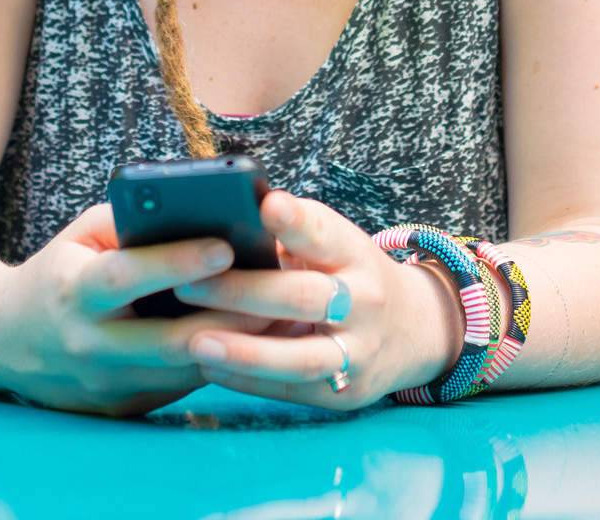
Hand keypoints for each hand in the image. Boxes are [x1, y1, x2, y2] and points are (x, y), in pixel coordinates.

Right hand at [0, 199, 281, 417]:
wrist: (4, 341)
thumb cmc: (60, 271)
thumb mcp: (84, 234)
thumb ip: (134, 223)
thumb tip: (201, 212)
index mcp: (75, 291)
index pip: (130, 277)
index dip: (179, 261)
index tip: (228, 246)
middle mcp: (88, 345)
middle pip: (170, 338)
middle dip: (231, 314)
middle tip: (283, 288)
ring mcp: (104, 385)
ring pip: (184, 367)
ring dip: (238, 341)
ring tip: (287, 310)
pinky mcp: (121, 409)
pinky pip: (180, 384)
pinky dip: (220, 358)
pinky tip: (258, 334)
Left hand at [173, 188, 444, 410]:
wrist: (412, 330)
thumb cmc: (350, 276)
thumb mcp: (337, 247)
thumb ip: (293, 236)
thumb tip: (224, 217)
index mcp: (356, 253)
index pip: (326, 232)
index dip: (296, 220)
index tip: (265, 205)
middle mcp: (363, 301)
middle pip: (303, 296)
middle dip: (243, 291)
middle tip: (187, 283)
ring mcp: (358, 352)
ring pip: (300, 357)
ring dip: (244, 352)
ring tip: (195, 342)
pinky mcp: (345, 394)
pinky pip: (289, 390)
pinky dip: (246, 379)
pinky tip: (209, 367)